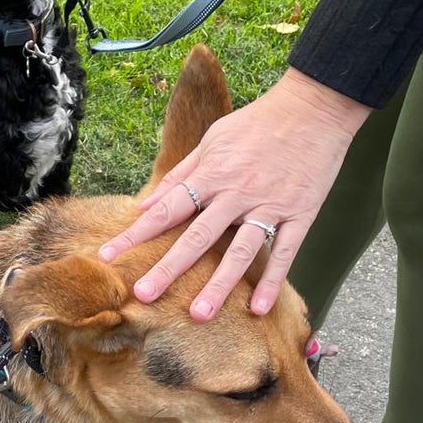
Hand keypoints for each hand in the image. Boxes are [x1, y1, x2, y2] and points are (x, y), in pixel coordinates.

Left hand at [98, 68, 370, 317]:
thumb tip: (145, 203)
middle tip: (143, 295)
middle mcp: (236, 193)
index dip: (136, 233)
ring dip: (219, 285)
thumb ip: (180, 174)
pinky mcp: (300, 214)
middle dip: (168, 267)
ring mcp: (269, 205)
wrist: (315, 107)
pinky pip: (284, 252)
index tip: (108, 255)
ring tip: (198, 314)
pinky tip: (259, 308)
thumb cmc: (258, 123)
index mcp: (212, 174)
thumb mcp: (212, 139)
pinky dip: (272, 280)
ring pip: (240, 252)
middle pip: (197, 237)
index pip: (166, 209)